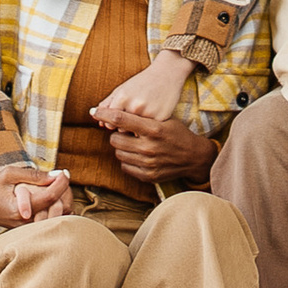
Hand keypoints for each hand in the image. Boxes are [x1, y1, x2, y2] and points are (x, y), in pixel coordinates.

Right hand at [0, 163, 72, 228]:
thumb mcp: (9, 174)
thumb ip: (33, 175)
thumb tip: (56, 175)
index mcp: (18, 209)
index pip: (49, 197)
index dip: (61, 183)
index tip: (64, 172)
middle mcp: (25, 222)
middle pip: (58, 208)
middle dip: (64, 191)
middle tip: (61, 178)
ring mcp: (29, 228)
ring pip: (57, 215)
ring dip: (62, 199)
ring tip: (56, 185)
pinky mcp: (31, 229)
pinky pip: (52, 219)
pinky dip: (57, 207)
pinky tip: (53, 196)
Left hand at [92, 50, 196, 128]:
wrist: (168, 72)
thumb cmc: (143, 81)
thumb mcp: (123, 88)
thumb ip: (107, 103)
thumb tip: (94, 117)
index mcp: (123, 97)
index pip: (109, 121)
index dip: (111, 122)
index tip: (116, 119)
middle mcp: (135, 106)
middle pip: (121, 128)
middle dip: (124, 126)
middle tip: (132, 115)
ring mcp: (149, 113)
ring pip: (135, 132)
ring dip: (136, 129)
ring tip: (142, 116)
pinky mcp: (161, 119)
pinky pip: (149, 131)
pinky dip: (149, 128)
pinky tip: (152, 117)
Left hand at [97, 107, 217, 186]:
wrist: (193, 157)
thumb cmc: (177, 133)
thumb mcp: (163, 118)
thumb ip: (142, 117)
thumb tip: (115, 112)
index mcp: (153, 129)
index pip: (120, 119)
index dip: (104, 113)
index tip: (94, 111)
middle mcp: (149, 147)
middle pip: (115, 138)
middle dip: (117, 133)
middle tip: (125, 131)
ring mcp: (147, 164)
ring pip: (118, 153)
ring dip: (121, 147)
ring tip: (132, 142)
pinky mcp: (147, 176)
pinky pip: (124, 166)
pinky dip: (127, 159)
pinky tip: (136, 154)